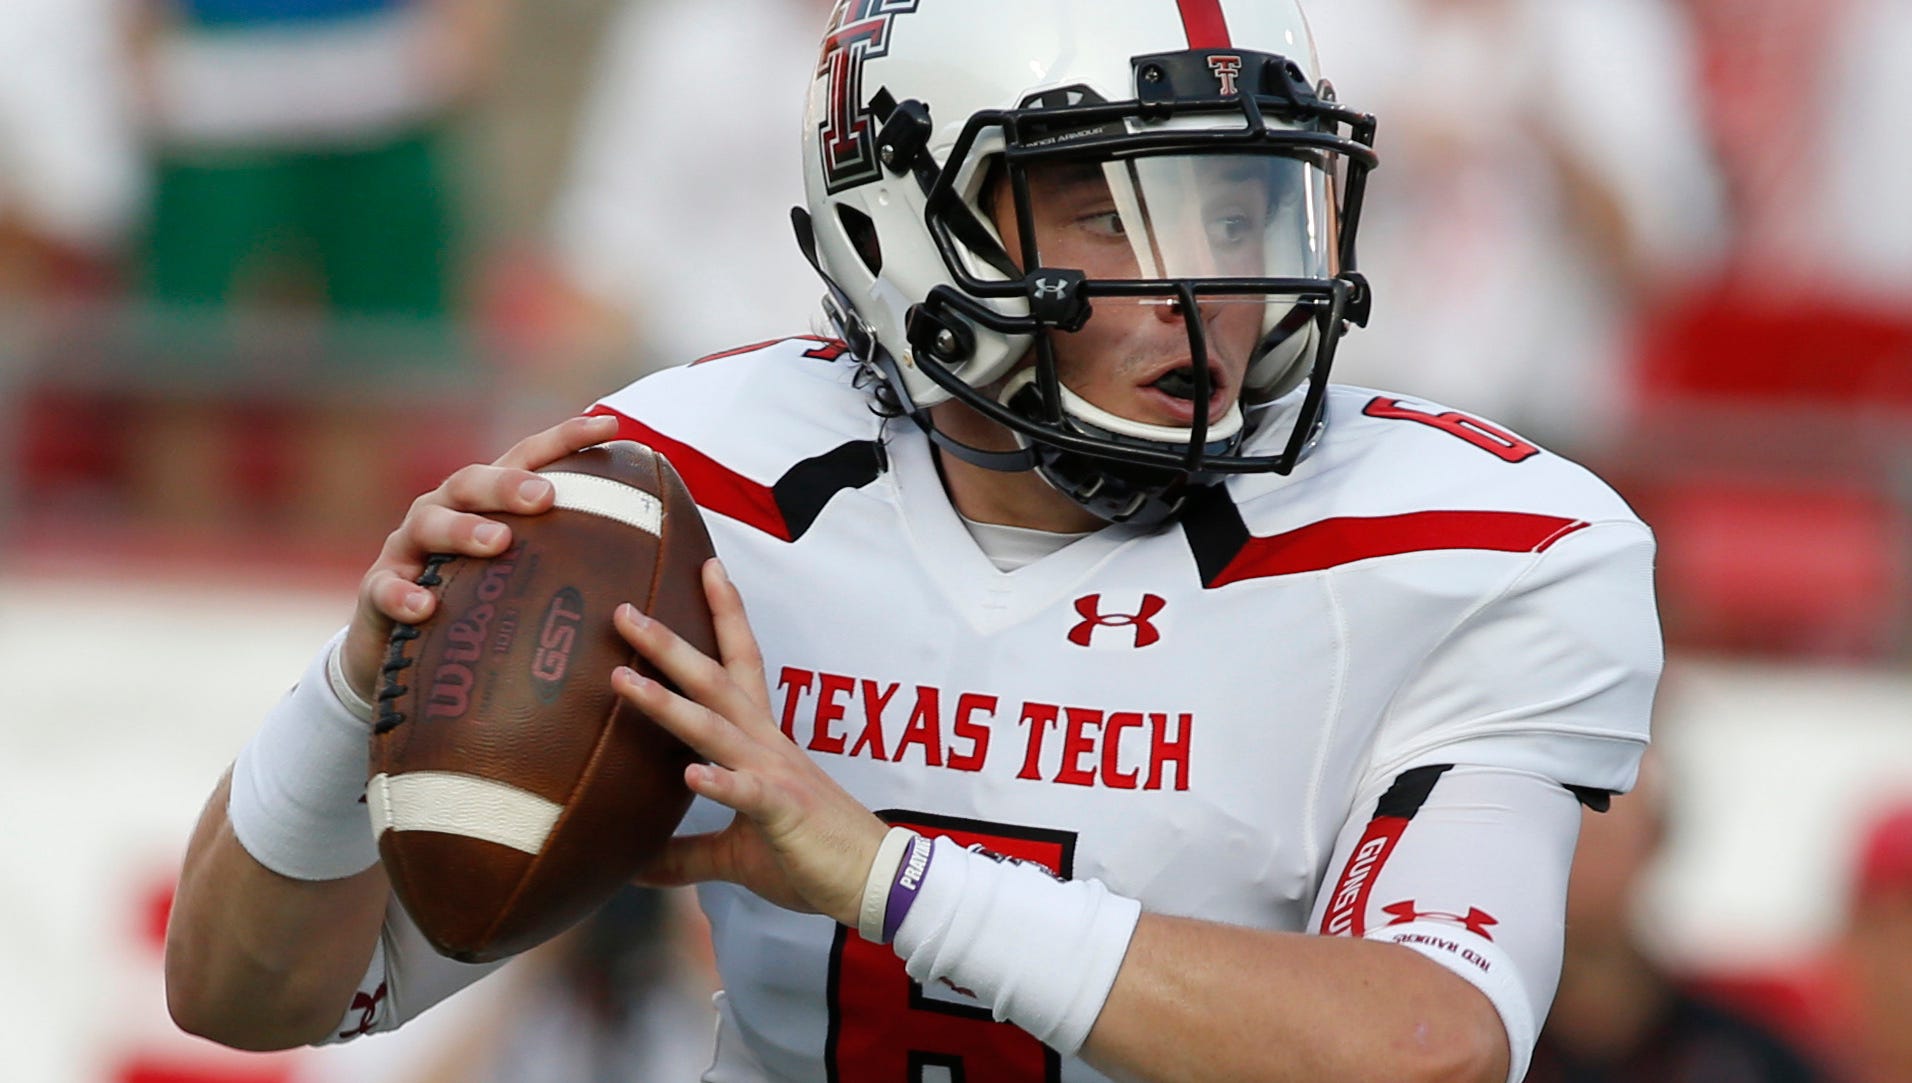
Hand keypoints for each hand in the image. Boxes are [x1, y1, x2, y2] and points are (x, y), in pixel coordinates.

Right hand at [339, 413, 622, 700]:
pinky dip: (404, 593)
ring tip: (497, 543)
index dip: (566, 439)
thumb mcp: (524, 579)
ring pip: (431, 523)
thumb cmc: (479, 606)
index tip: (612, 427)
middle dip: (511, 484)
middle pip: (475, 481)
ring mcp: (408, 547)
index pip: (527, 458)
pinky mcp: (379, 589)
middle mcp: (446, 510)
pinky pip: (386, 587)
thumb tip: (659, 567)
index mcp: (487, 502)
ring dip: (464, 530)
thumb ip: (571, 562)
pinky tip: (426, 606)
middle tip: (546, 497)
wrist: (402, 654)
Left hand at [613, 559, 887, 924]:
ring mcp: (775, 775)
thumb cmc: (813, 857)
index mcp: (761, 743)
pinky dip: (719, 782)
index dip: (724, 614)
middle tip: (625, 612)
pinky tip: (690, 775)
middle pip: (715, 681)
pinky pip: (749, 794)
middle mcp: (766, 745)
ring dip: (668, 703)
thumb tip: (634, 864)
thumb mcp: (738, 853)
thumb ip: (685, 852)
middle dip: (669, 645)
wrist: (877, 882)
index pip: (740, 664)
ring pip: (715, 728)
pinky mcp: (784, 812)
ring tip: (625, 682)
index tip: (705, 567)